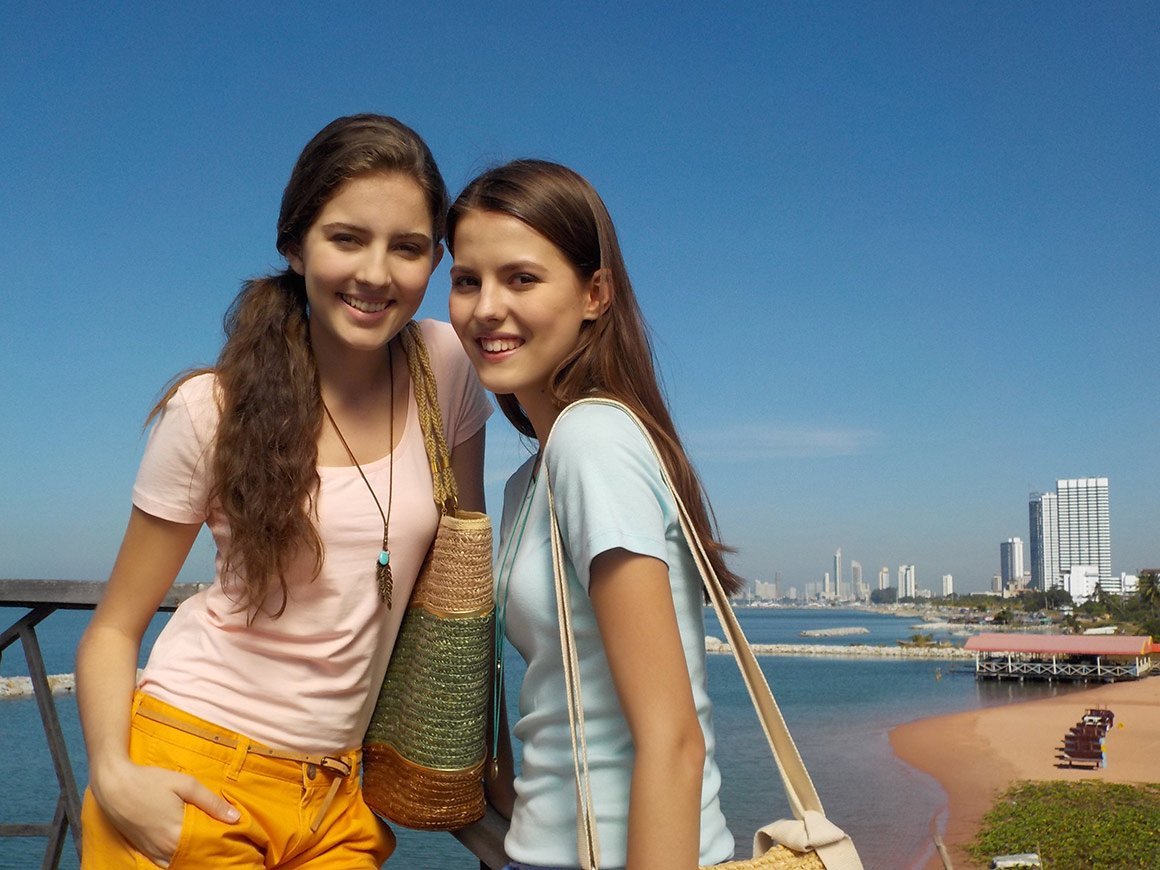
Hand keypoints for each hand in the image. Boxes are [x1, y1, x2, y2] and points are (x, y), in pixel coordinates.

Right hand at [92, 759, 239, 866]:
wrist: (113, 785)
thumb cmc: (150, 781)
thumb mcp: (185, 784)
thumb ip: (211, 802)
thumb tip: (235, 817)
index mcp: (177, 833)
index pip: (208, 847)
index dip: (222, 843)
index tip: (235, 837)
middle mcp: (164, 848)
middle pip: (195, 858)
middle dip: (210, 851)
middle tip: (224, 841)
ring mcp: (152, 852)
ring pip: (180, 863)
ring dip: (194, 857)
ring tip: (207, 845)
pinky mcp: (144, 850)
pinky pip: (164, 864)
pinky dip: (177, 860)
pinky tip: (188, 850)